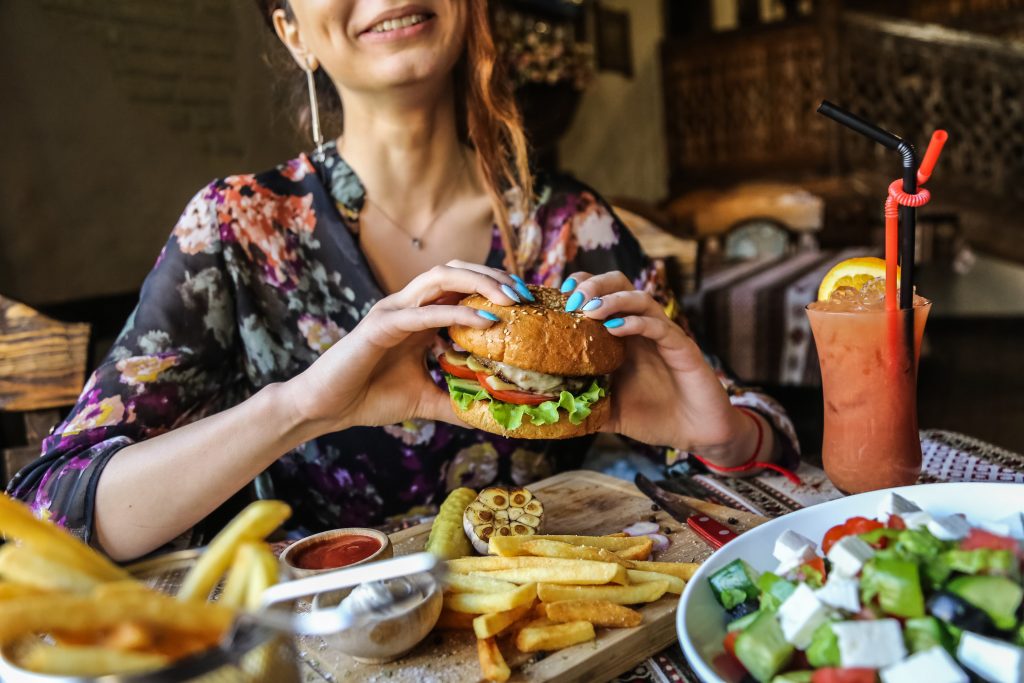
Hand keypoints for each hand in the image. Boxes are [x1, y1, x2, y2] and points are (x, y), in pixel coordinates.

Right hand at [284, 261, 526, 435]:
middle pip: (457, 271)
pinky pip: (424, 312)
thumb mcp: (425, 400)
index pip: (462, 287)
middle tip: (525, 295)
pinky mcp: (381, 325)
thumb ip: (456, 401)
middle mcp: (408, 305)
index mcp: (419, 316)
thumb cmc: (369, 397)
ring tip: (510, 298)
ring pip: (441, 278)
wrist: (325, 408)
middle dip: (494, 276)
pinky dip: (456, 312)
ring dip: (479, 283)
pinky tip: (484, 319)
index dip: (495, 287)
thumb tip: (490, 417)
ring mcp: (393, 311)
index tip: (528, 303)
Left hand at [565, 271, 761, 464]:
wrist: (695, 434)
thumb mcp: (609, 412)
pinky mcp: (683, 349)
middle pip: (620, 284)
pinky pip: (661, 327)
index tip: (559, 297)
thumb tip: (546, 412)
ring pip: (641, 299)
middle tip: (573, 301)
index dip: (580, 288)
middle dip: (594, 285)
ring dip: (613, 299)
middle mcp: (642, 329)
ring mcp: (664, 336)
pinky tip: (615, 329)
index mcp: (623, 337)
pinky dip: (637, 322)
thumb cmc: (654, 417)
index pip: (601, 295)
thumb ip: (582, 407)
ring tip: (590, 309)